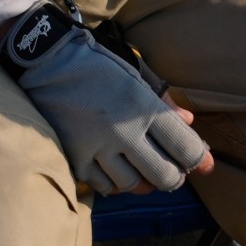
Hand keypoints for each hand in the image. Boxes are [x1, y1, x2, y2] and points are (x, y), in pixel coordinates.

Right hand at [0, 5, 213, 196]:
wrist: (41, 60)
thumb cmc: (92, 62)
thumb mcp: (133, 72)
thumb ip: (161, 100)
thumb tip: (188, 123)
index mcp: (142, 106)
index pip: (184, 147)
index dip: (199, 160)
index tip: (203, 164)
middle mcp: (123, 131)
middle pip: (164, 176)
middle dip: (173, 177)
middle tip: (171, 171)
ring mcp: (96, 147)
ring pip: (133, 185)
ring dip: (142, 180)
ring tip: (140, 169)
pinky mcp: (74, 157)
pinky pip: (103, 186)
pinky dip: (114, 183)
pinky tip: (114, 169)